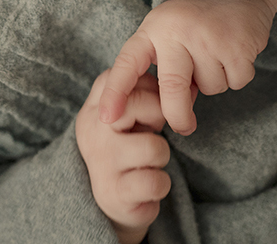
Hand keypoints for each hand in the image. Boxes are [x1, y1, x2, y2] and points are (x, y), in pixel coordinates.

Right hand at [77, 71, 171, 243]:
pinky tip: (150, 183)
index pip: (116, 77)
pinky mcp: (115, 192)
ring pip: (153, 147)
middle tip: (155, 128)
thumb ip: (145, 95)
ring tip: (151, 160)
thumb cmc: (128, 147)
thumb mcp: (129, 117)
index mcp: (93, 109)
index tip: (153, 99)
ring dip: (163, 154)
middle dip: (158, 115)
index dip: (146, 84)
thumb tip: (183, 87)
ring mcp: (102, 162)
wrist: (114, 200)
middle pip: (136, 103)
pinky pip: (156, 181)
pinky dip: (162, 184)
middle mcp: (92, 131)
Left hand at [98, 0, 276, 134]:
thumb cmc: (193, 18)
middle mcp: (178, 33)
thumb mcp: (166, 32)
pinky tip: (233, 52)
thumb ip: (163, 67)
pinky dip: (236, 76)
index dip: (116, 93)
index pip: (128, 64)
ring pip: (210, 88)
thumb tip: (174, 110)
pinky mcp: (238, 47)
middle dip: (177, 117)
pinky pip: (235, 82)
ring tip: (214, 52)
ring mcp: (209, 40)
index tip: (107, 118)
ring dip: (214, 81)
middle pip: (172, 90)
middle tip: (183, 127)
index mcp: (154, 30)